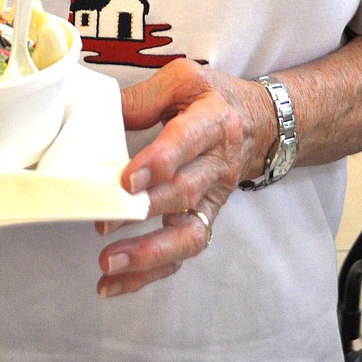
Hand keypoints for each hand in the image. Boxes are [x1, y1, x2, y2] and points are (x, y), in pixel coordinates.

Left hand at [95, 59, 266, 296]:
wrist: (258, 122)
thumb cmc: (211, 98)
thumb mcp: (183, 79)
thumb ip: (144, 98)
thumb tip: (102, 118)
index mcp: (213, 120)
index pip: (187, 141)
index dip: (158, 162)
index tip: (127, 180)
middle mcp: (219, 163)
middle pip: (185, 192)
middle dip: (144, 212)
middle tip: (104, 222)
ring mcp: (215, 196)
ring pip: (189, 233)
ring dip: (149, 254)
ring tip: (109, 263)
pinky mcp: (208, 217)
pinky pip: (183, 250)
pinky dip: (151, 271)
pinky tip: (116, 282)